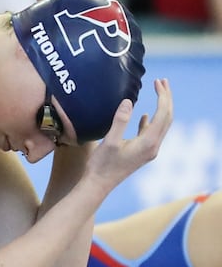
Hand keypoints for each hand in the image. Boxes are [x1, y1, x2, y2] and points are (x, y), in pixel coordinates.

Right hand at [84, 78, 172, 197]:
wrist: (99, 184)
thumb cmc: (102, 164)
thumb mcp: (110, 141)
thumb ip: (120, 121)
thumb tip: (129, 101)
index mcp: (148, 143)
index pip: (163, 115)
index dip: (163, 96)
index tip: (158, 82)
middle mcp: (153, 147)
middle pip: (167, 118)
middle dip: (166, 98)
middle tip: (162, 81)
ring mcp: (148, 150)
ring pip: (161, 124)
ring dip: (161, 107)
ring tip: (158, 92)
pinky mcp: (141, 152)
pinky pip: (151, 133)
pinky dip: (151, 121)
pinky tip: (145, 116)